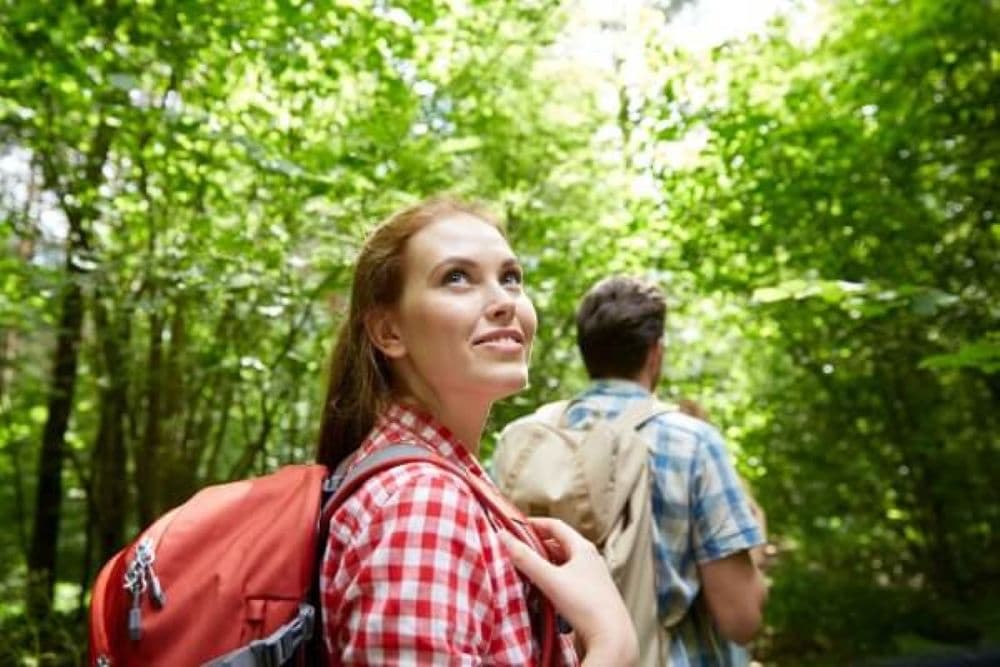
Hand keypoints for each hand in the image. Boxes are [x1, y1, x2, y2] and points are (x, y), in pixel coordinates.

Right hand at [500, 518, 637, 666]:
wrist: (611, 637)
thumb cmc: (586, 605)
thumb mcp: (550, 579)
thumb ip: (525, 559)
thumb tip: (504, 537)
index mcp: (583, 548)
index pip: (556, 525)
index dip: (535, 523)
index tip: (517, 526)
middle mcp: (590, 558)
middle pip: (560, 543)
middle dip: (538, 543)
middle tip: (518, 548)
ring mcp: (593, 576)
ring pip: (564, 561)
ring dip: (546, 562)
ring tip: (528, 568)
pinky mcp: (592, 593)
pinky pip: (569, 577)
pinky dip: (554, 577)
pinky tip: (545, 589)